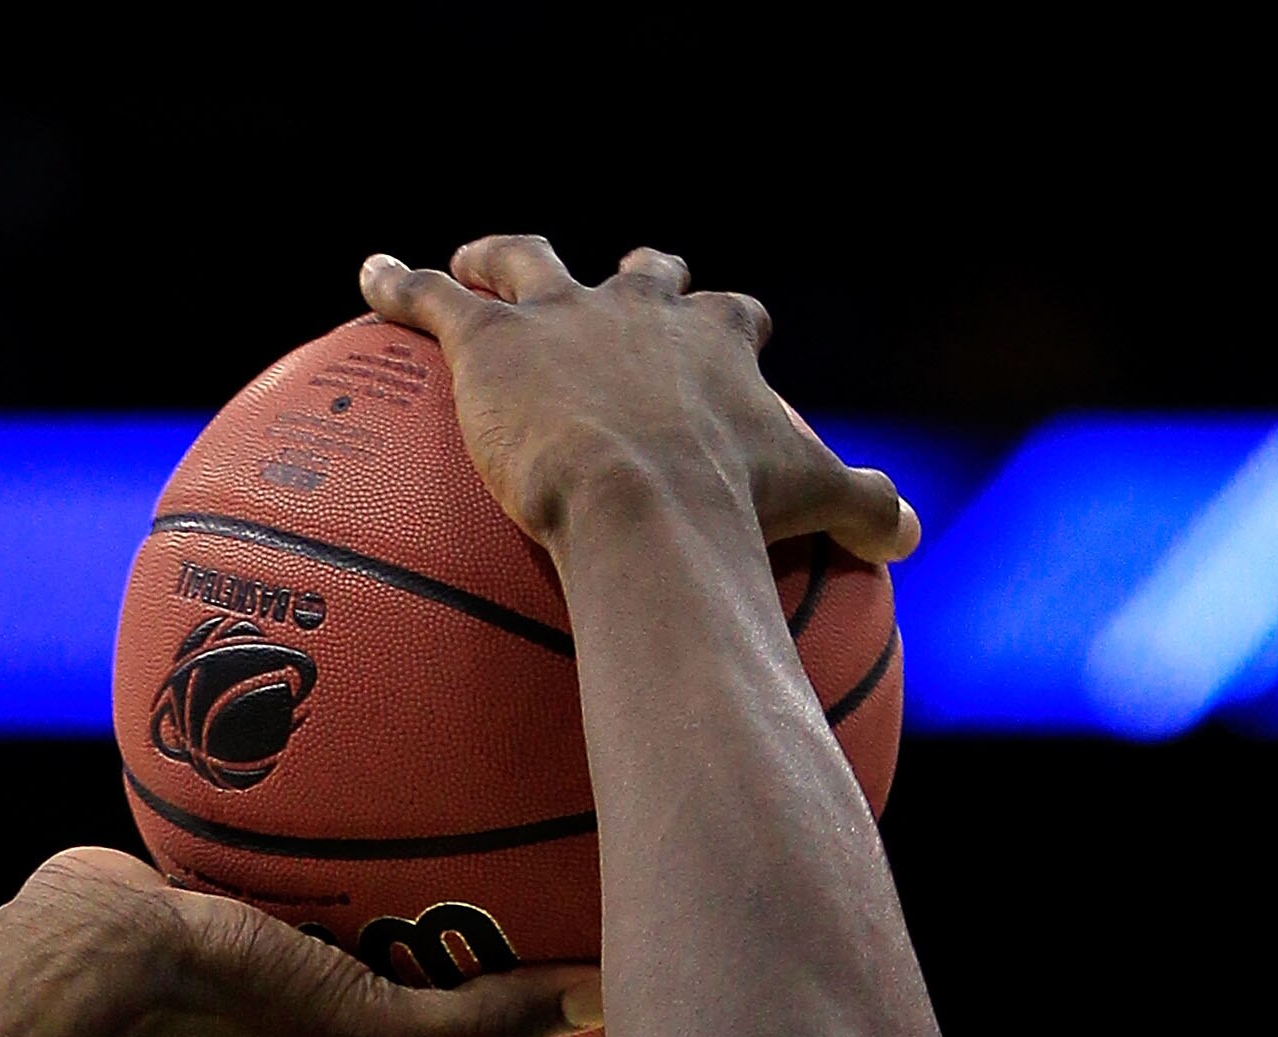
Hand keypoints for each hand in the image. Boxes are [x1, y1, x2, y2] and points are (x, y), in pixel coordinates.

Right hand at [17, 848, 610, 1036]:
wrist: (92, 953)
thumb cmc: (230, 1005)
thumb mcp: (371, 1023)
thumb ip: (482, 1019)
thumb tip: (600, 1000)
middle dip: (502, 1034)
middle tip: (576, 989)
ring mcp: (269, 1008)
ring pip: (376, 979)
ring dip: (433, 950)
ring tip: (495, 897)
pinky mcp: (234, 940)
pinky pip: (322, 910)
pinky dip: (365, 880)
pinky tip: (392, 820)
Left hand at [358, 237, 918, 578]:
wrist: (646, 505)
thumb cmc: (733, 512)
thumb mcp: (816, 508)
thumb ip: (864, 512)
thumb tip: (910, 535)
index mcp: (714, 344)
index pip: (725, 319)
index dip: (724, 324)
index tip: (724, 328)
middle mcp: (638, 310)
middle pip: (634, 277)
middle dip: (626, 280)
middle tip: (608, 287)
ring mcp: (561, 317)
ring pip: (523, 265)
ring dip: (498, 261)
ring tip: (470, 261)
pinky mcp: (490, 342)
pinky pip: (430, 299)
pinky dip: (397, 286)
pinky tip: (368, 278)